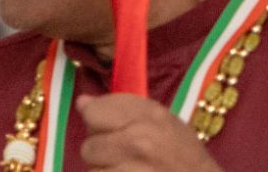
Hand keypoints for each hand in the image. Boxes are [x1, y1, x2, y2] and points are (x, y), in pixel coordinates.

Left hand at [76, 94, 222, 171]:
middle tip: (124, 157)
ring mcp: (131, 170)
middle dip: (101, 152)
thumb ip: (122, 108)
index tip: (110, 129)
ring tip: (129, 171)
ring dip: (105, 171)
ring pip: (93, 170)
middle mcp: (138, 142)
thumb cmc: (185, 156)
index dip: (98, 122)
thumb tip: (82, 103)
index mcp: (148, 117)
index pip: (93, 112)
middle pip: (88, 145)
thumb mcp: (163, 121)